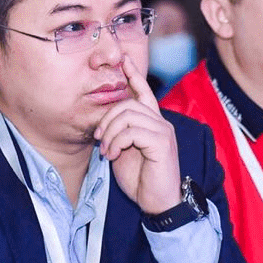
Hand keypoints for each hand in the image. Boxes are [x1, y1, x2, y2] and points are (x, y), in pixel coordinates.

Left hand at [94, 56, 181, 215]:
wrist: (157, 202)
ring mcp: (163, 131)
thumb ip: (119, 134)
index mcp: (152, 123)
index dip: (133, 75)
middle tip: (99, 139)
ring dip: (110, 133)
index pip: (144, 92)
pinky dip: (117, 142)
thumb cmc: (141, 179)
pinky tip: (113, 155)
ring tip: (106, 151)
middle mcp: (160, 122)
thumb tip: (105, 124)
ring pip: (128, 115)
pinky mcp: (162, 143)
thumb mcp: (124, 152)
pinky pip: (133, 131)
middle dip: (107, 119)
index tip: (124, 60)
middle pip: (128, 104)